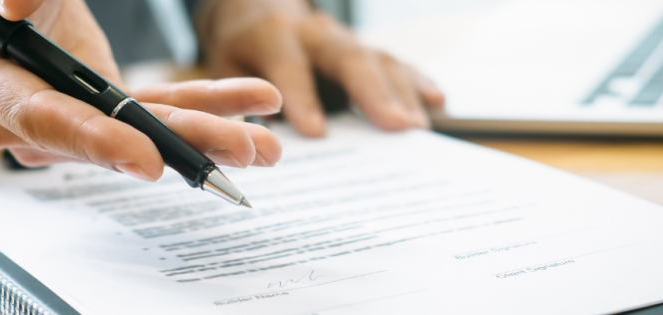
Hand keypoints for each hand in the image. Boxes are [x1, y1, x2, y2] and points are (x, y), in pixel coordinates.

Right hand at [0, 0, 281, 180]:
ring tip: (268, 144)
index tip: (148, 159)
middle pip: (108, 137)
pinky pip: (156, 106)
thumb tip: (15, 9)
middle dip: (182, 144)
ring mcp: (66, 116)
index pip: (41, 117)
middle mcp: (20, 115)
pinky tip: (253, 100)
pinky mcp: (99, 106)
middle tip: (244, 149)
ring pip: (143, 128)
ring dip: (209, 132)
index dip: (96, 140)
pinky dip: (205, 103)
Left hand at [196, 0, 444, 136]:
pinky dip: (416, 81)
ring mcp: (345, 40)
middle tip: (395, 125)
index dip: (302, 97)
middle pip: (348, 57)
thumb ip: (239, 103)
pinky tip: (436, 101)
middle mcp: (316, 32)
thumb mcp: (225, 70)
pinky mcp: (364, 50)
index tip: (316, 132)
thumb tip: (257, 144)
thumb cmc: (242, 52)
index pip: (290, 65)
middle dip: (373, 91)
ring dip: (401, 92)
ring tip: (417, 127)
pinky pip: (394, 63)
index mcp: (273, 36)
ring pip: (377, 59)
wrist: (259, 13)